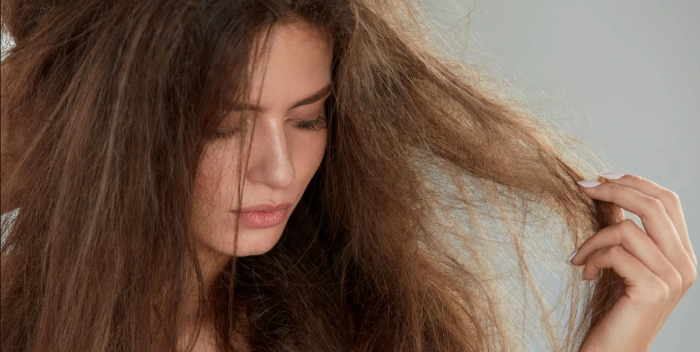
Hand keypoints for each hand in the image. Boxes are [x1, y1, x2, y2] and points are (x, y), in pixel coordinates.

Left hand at [569, 172, 695, 351]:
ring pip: (627, 229)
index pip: (668, 201)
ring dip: (592, 239)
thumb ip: (623, 232)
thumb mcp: (622, 262)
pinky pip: (615, 253)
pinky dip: (591, 257)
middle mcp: (685, 265)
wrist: (615, 351)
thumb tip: (608, 191)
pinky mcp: (653, 289)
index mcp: (681, 255)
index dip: (635, 181)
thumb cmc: (614, 308)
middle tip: (582, 187)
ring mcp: (672, 278)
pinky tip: (584, 273)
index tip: (602, 176)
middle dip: (614, 189)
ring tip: (579, 258)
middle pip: (654, 205)